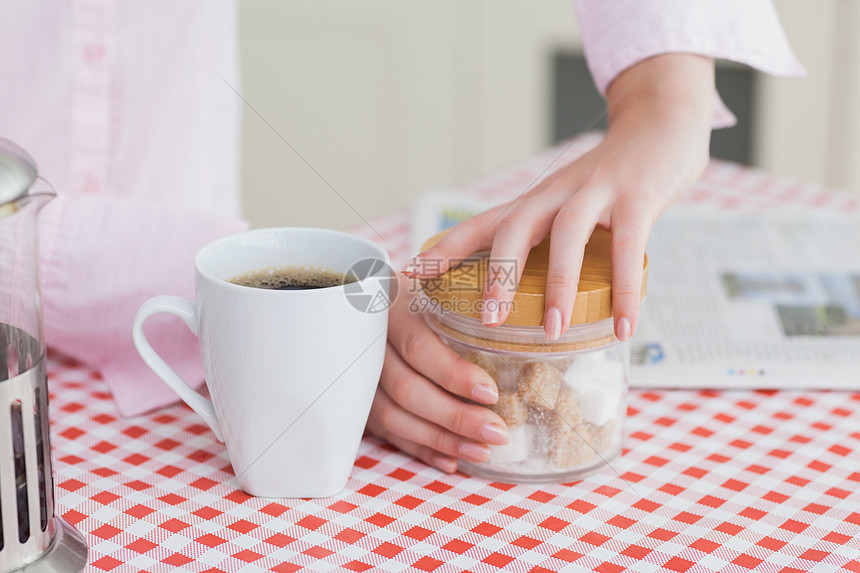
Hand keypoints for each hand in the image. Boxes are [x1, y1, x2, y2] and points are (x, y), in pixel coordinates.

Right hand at [365, 275, 509, 472]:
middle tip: (498, 432)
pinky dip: (420, 449)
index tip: (492, 394)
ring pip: (394, 416)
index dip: (454, 375)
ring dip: (440, 440)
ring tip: (482, 452)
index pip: (420, 348)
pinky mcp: (359, 398)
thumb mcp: (444, 277)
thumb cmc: (425, 285)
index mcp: (393, 309)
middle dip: (455, 417)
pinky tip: (451, 462)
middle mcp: (370, 343)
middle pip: (407, 390)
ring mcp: (359, 374)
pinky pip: (386, 432)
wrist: (367, 291)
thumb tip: (538, 323)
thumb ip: (473, 295)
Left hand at [403, 54, 714, 341]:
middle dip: (497, 275)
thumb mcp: (566, 204)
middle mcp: (556, 193)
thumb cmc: (610, 180)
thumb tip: (525, 296)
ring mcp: (596, 192)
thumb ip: (546, 240)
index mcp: (534, 200)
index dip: (444, 248)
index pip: (479, 222)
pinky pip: (629, 248)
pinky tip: (623, 328)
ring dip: (557, 286)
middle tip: (487, 321)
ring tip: (553, 331)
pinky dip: (626, 290)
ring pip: (566, 235)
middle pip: (514, 228)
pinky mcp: (638, 197)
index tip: (410, 274)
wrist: (662, 124)